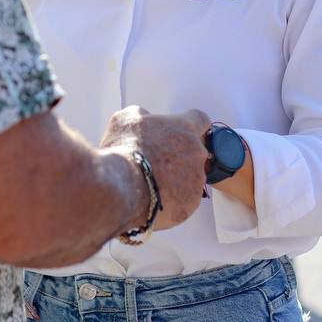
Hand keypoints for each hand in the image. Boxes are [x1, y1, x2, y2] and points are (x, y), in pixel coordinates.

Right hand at [100, 105, 209, 231]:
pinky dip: (171, 200)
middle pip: (195, 152)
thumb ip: (142, 114)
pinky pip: (183, 201)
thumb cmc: (124, 149)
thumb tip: (145, 118)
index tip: (179, 131)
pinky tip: (152, 198)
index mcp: (185, 129)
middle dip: (179, 155)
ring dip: (175, 179)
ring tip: (150, 183)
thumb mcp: (126, 119)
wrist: (121, 187)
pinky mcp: (189, 206)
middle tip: (156, 161)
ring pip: (190, 179)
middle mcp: (197, 154)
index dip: (189, 124)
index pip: (200, 119)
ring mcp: (196, 182)